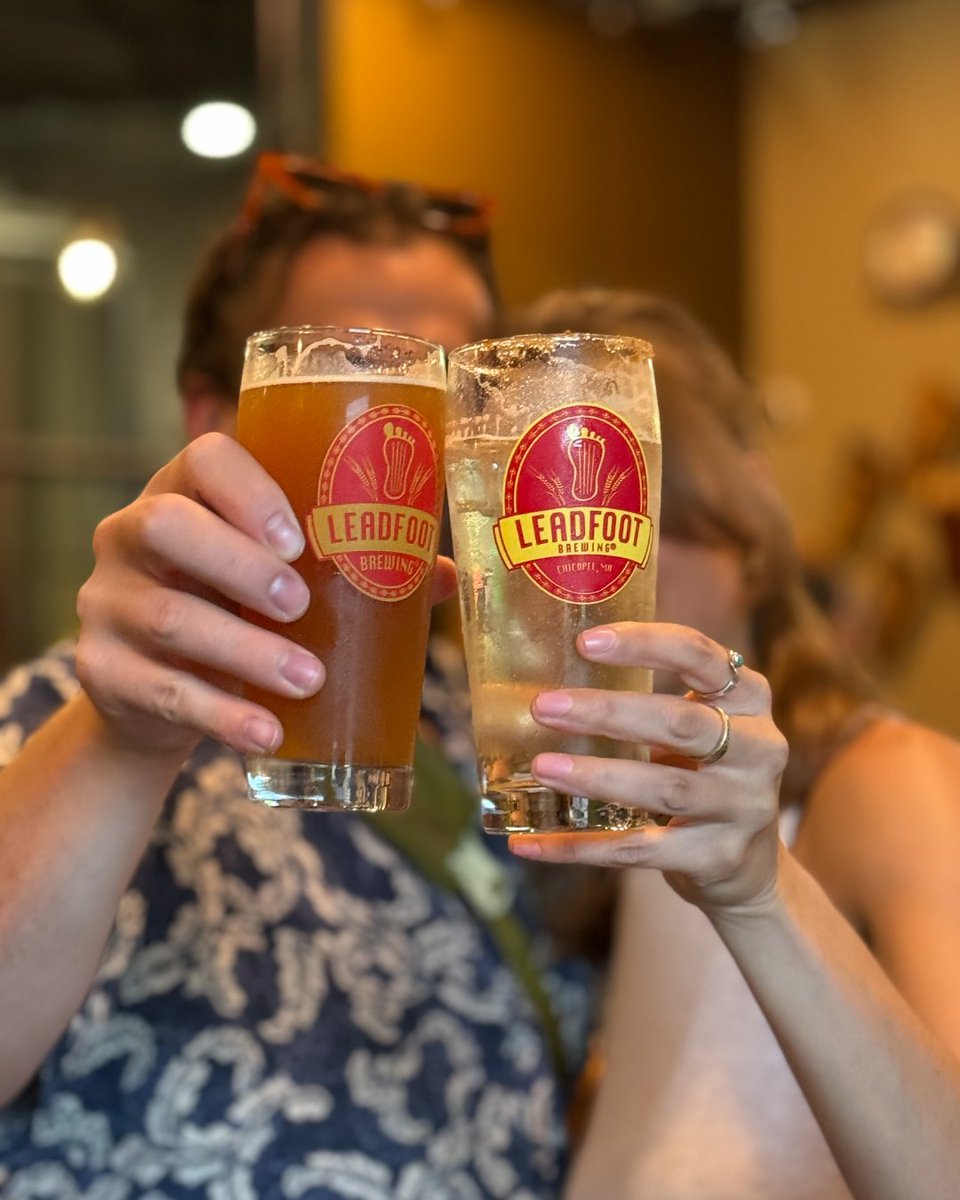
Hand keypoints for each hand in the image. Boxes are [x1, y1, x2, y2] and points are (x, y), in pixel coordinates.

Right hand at [75, 433, 455, 760]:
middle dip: (240, 566)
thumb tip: (441, 574)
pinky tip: (267, 731)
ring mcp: (106, 605)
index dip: (247, 490)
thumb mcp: (273, 576)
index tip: (298, 537)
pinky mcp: (101, 672)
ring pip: (170, 619)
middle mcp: (130, 536)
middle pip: (166, 528)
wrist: (150, 691)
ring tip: (309, 680)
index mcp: (182, 493)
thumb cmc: (231, 608)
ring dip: (247, 653)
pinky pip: (161, 693)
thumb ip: (350, 566)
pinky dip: (222, 715)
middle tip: (302, 605)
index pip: (201, 459)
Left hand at [509, 622, 788, 914]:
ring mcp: (743, 807)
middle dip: (607, 713)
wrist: (748, 866)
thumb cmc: (703, 774)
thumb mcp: (696, 727)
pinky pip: (639, 850)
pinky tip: (532, 843)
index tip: (585, 642)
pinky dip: (581, 847)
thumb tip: (547, 682)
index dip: (644, 643)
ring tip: (542, 767)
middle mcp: (758, 749)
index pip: (700, 655)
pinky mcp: (719, 858)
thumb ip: (648, 701)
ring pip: (664, 788)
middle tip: (544, 707)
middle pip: (679, 723)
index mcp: (748, 698)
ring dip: (596, 776)